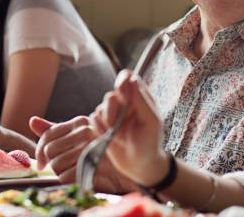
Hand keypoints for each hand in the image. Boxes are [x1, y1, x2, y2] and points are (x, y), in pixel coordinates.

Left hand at [30, 114, 135, 192]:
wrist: (123, 173)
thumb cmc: (98, 154)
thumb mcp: (76, 139)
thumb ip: (54, 131)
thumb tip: (32, 120)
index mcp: (81, 122)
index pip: (48, 135)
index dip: (40, 151)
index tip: (42, 163)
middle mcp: (86, 131)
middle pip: (50, 151)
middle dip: (53, 163)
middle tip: (64, 167)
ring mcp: (91, 147)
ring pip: (56, 165)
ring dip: (61, 173)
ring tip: (75, 171)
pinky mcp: (93, 165)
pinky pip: (65, 176)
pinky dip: (69, 181)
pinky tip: (80, 177)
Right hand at [91, 70, 167, 186]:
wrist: (140, 166)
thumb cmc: (150, 142)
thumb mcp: (151, 121)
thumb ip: (141, 100)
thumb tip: (132, 79)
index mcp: (138, 97)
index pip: (127, 77)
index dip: (121, 81)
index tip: (121, 91)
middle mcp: (124, 103)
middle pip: (110, 96)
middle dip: (113, 111)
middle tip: (120, 126)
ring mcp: (112, 114)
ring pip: (99, 108)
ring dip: (108, 123)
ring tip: (120, 136)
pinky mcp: (101, 125)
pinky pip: (93, 120)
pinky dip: (100, 130)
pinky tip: (111, 139)